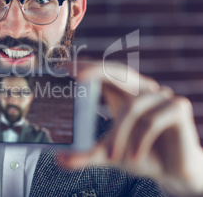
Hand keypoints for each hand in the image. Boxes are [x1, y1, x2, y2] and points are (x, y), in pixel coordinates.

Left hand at [59, 61, 202, 195]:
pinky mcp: (178, 108)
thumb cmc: (139, 155)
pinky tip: (134, 158)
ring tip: (111, 157)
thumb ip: (86, 154)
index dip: (87, 66)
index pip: (104, 73)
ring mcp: (161, 97)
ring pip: (132, 107)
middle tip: (76, 76)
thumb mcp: (108, 154)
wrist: (172, 172)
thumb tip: (59, 160)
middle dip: (96, 71)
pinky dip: (140, 140)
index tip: (65, 66)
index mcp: (124, 94)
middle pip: (119, 72)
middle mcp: (142, 90)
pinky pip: (152, 120)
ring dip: (119, 134)